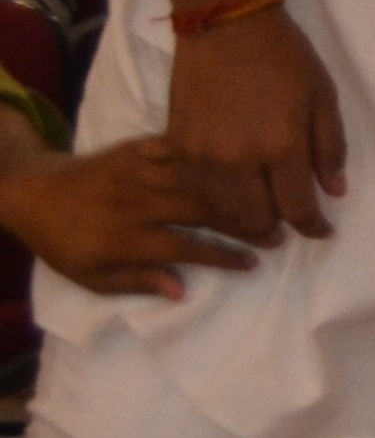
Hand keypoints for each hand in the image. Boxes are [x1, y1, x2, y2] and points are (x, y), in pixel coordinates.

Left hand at [0, 140, 260, 297]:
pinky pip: (180, 147)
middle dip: (245, 222)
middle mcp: (137, 203)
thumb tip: (181, 291)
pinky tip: (237, 159)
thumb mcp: (90, 277)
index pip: (186, 248)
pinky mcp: (136, 147)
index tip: (254, 262)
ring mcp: (138, 170)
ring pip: (198, 178)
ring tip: (269, 197)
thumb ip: (135, 282)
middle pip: (202, 211)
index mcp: (125, 237)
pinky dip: (210, 153)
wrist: (32, 193)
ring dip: (237, 189)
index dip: (224, 256)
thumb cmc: (64, 242)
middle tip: (279, 231)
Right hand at [169, 5, 346, 240]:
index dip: (313, 226)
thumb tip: (333, 192)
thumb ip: (330, 149)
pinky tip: (233, 187)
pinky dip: (217, 196)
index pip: (298, 209)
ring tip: (263, 207)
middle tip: (292, 218)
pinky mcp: (177, 147)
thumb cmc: (284, 58)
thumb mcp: (323, 98)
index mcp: (282, 147)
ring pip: (224, 210)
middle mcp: (238, 160)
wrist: (226, 26)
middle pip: (257, 219)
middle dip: (279, 225)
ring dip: (246, 214)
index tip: (322, 231)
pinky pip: (196, 190)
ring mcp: (202, 156)